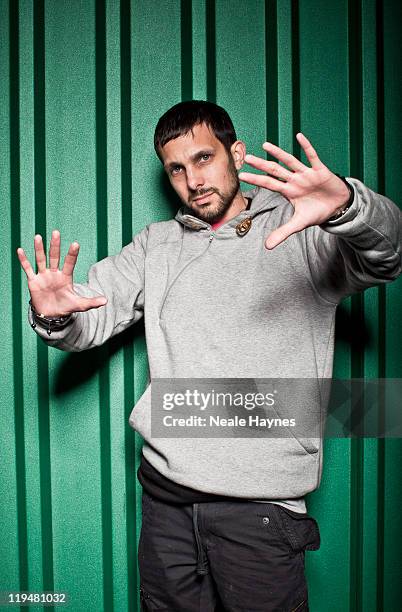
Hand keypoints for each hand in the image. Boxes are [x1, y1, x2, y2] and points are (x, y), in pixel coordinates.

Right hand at [17, 230, 107, 315]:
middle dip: (55, 246)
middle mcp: (54, 273)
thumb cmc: (66, 306)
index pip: (69, 263)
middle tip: (56, 232)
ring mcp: (43, 276)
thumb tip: (106, 300)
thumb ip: (91, 302)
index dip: (72, 254)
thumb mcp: (79, 305)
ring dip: (39, 249)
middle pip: (54, 257)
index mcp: (66, 277)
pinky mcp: (33, 281)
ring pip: (41, 260)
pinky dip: (24, 260)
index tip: (75, 244)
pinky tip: (21, 250)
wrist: (51, 314)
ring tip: (38, 236)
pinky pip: (28, 269)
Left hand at [238, 133, 350, 248]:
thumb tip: (267, 247)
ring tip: (265, 145)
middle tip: (246, 157)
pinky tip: (299, 136)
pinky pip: (312, 157)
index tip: (241, 175)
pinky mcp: (320, 170)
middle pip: (275, 170)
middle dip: (261, 164)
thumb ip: (282, 232)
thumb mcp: (298, 224)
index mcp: (288, 191)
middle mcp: (295, 180)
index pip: (268, 183)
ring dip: (278, 153)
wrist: (338, 207)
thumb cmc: (317, 211)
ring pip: (290, 161)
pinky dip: (307, 147)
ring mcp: (306, 174)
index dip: (256, 179)